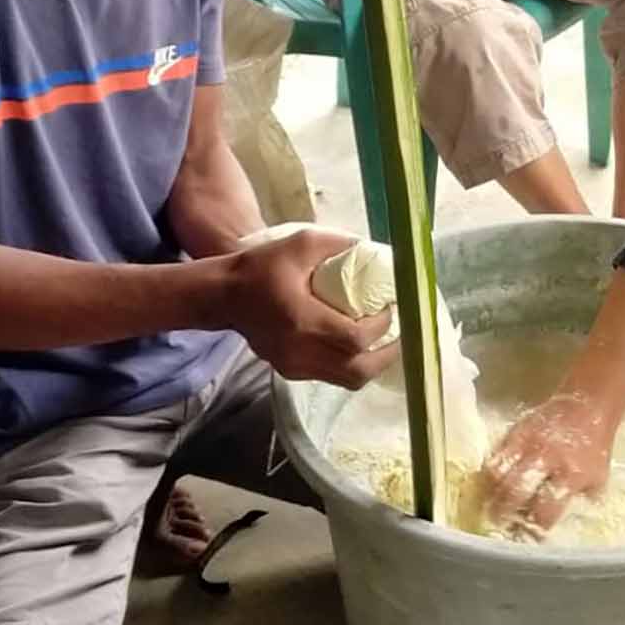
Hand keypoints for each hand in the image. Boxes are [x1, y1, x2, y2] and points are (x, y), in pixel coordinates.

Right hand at [224, 227, 398, 387]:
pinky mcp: (290, 371)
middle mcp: (300, 350)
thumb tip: (375, 251)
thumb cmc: (262, 266)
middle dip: (386, 356)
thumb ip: (339, 245)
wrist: (223, 295)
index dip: (382, 328)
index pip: (355, 338)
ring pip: (347, 380)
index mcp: (303, 320)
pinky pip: (331, 377)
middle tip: (400, 335)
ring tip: (384, 342)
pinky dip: (351, 365)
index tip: (391, 308)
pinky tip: (359, 347)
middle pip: (357, 371)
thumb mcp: (302, 244)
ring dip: (371, 364)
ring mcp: (294, 365)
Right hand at [481, 391, 620, 536]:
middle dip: (502, 513)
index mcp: (571, 475)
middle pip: (515, 491)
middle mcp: (547, 459)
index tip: (528, 538)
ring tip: (488, 503)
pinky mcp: (516, 430)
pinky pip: (495, 453)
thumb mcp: (598, 479)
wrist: (587, 407)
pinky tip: (490, 482)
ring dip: (490, 492)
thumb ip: (580, 502)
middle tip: (497, 524)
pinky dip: (490, 470)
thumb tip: (563, 526)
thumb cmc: (594, 448)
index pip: (546, 510)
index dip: (535, 528)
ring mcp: (528, 443)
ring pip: (498, 472)